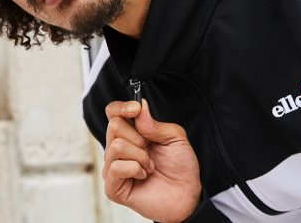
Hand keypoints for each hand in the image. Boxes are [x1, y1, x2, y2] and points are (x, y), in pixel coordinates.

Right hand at [103, 99, 201, 222]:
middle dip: (138, 137)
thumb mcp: (175, 137)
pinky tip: (143, 175)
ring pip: (116, 146)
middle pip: (114, 125)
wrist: (186, 194)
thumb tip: (140, 106)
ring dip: (140, 156)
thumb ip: (154, 123)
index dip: (122, 107)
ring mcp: (113, 166)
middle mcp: (118, 147)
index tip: (136, 108)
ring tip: (150, 165)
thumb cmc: (180, 165)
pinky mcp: (113, 186)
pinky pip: (116, 167)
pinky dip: (135, 169)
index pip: (113, 111)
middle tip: (150, 149)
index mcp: (131, 132)